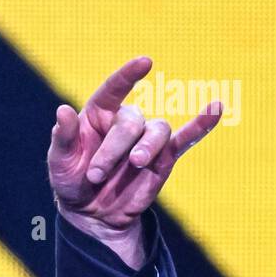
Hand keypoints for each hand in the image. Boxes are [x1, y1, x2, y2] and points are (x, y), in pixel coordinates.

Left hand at [47, 56, 220, 262]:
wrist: (91, 214)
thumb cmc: (72, 181)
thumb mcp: (59, 161)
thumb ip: (64, 137)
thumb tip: (63, 110)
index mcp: (99, 114)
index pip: (114, 89)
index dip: (128, 75)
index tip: (146, 62)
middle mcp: (125, 121)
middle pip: (131, 121)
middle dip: (113, 148)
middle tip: (96, 174)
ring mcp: (146, 139)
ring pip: (157, 130)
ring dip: (146, 147)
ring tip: (135, 163)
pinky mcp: (164, 158)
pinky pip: (186, 138)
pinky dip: (201, 125)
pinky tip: (216, 108)